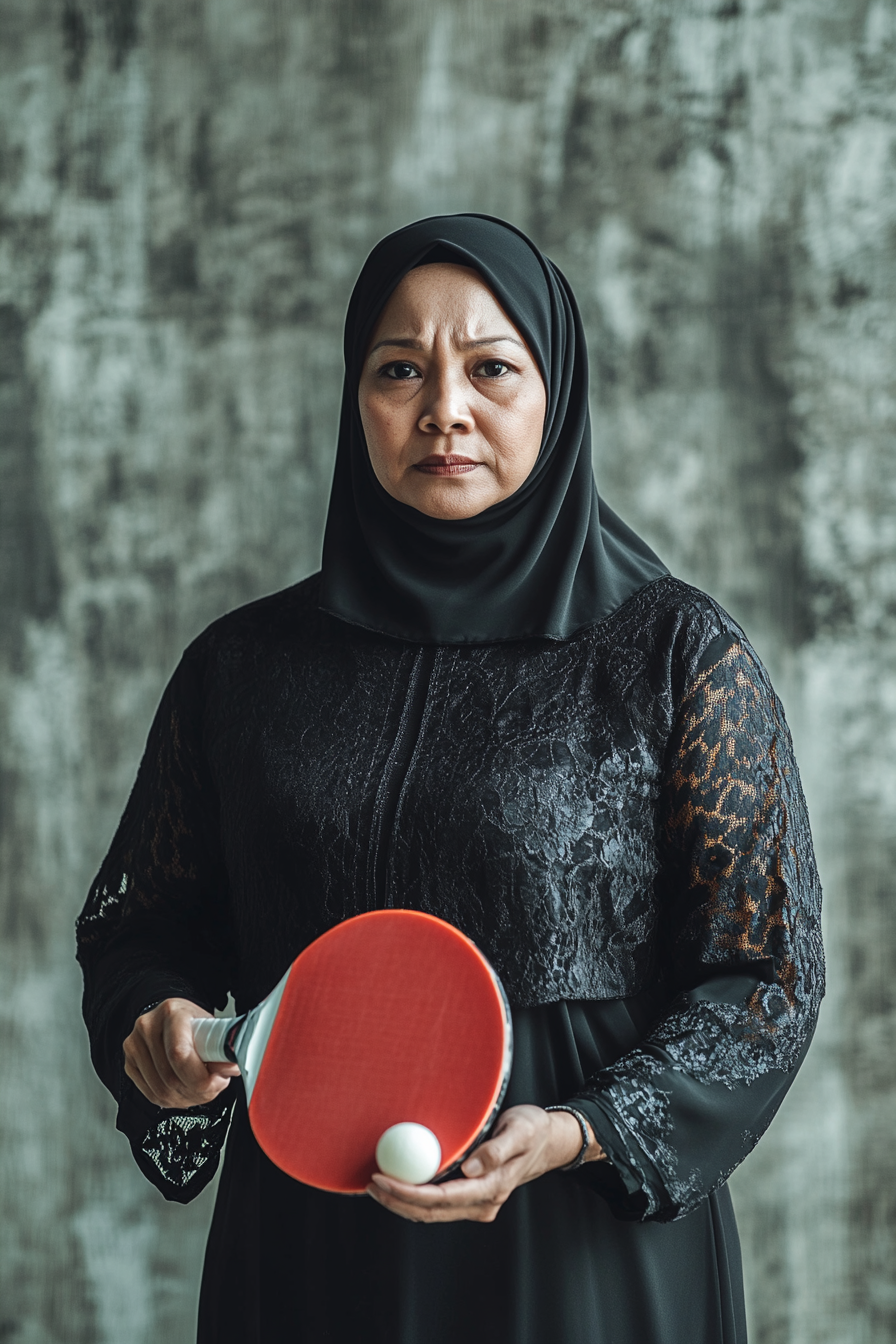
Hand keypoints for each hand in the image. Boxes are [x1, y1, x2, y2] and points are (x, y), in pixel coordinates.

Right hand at [123, 998, 239, 1108]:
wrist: (172, 1020)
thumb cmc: (192, 1024)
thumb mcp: (213, 1028)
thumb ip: (223, 1048)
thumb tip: (232, 1066)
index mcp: (171, 1012)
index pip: (179, 1054)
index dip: (199, 1077)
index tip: (215, 1082)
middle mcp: (148, 1026)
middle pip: (170, 1077)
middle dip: (197, 1091)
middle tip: (213, 1087)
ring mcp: (135, 1045)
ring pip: (161, 1090)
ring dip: (186, 1098)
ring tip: (201, 1089)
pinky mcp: (129, 1064)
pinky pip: (152, 1095)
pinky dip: (172, 1100)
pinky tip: (185, 1091)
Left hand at [366, 1104, 602, 1223]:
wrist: (550, 1141)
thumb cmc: (534, 1130)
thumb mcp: (520, 1131)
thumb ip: (497, 1150)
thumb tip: (470, 1169)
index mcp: (493, 1187)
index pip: (442, 1198)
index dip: (409, 1193)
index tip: (384, 1179)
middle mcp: (483, 1202)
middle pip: (432, 1211)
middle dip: (398, 1201)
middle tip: (371, 1183)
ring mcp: (478, 1203)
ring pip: (433, 1212)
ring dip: (402, 1202)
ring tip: (376, 1185)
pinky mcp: (472, 1197)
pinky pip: (439, 1204)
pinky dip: (415, 1197)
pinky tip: (399, 1184)